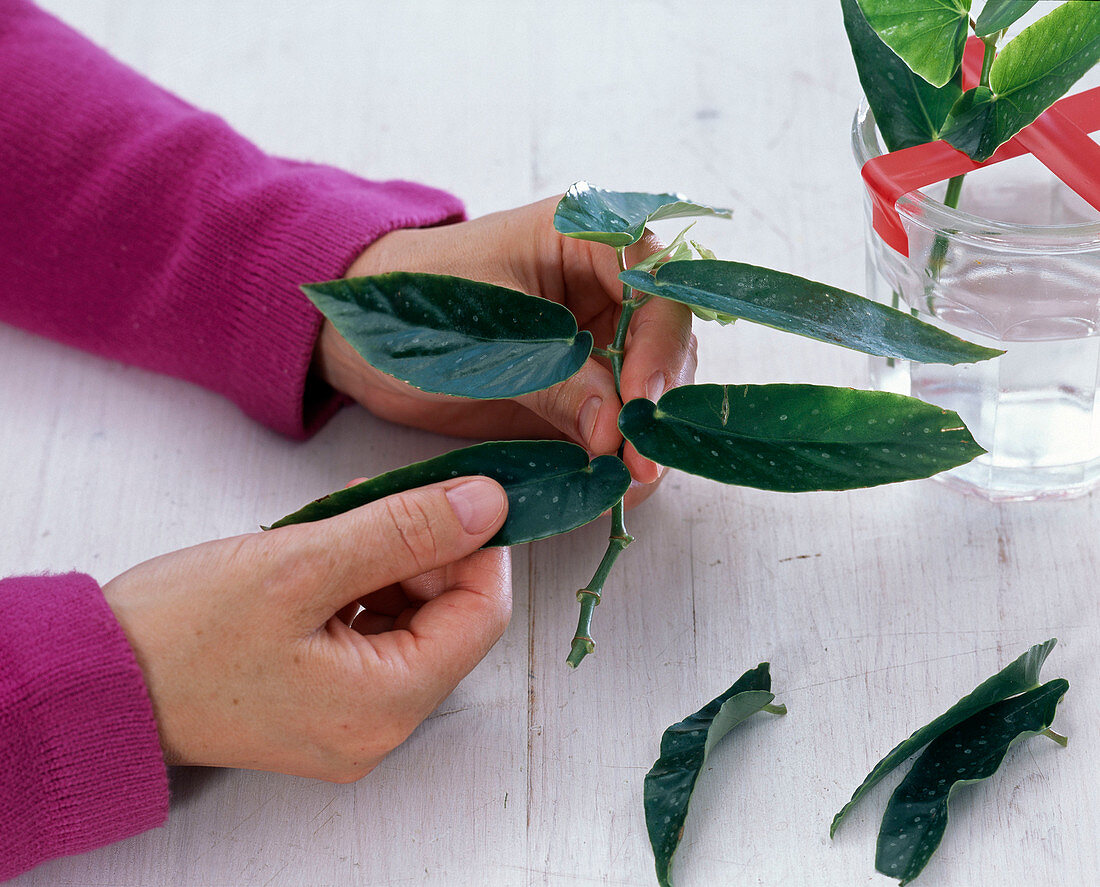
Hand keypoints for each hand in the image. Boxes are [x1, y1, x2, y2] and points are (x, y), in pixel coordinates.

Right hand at [103, 477, 509, 781]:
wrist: (96, 682)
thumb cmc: (181, 633)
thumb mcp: (301, 564)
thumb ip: (404, 532)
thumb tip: (488, 505)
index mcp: (386, 704)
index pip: (482, 613)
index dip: (478, 546)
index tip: (456, 493)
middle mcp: (380, 725)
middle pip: (447, 617)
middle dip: (424, 548)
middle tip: (377, 499)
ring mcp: (351, 719)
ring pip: (409, 621)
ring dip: (388, 562)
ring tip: (336, 526)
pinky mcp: (324, 703)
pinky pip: (369, 636)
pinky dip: (359, 587)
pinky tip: (323, 557)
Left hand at [313, 195, 697, 508]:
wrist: (365, 337)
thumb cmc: (417, 304)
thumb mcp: (486, 337)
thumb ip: (555, 379)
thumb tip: (616, 430)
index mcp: (587, 239)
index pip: (656, 286)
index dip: (660, 345)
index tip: (642, 402)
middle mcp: (605, 287)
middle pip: (667, 341)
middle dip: (658, 403)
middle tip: (641, 461)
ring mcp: (597, 339)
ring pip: (650, 386)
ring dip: (645, 435)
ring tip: (629, 482)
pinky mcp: (580, 387)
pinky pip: (615, 419)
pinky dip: (618, 452)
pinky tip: (612, 483)